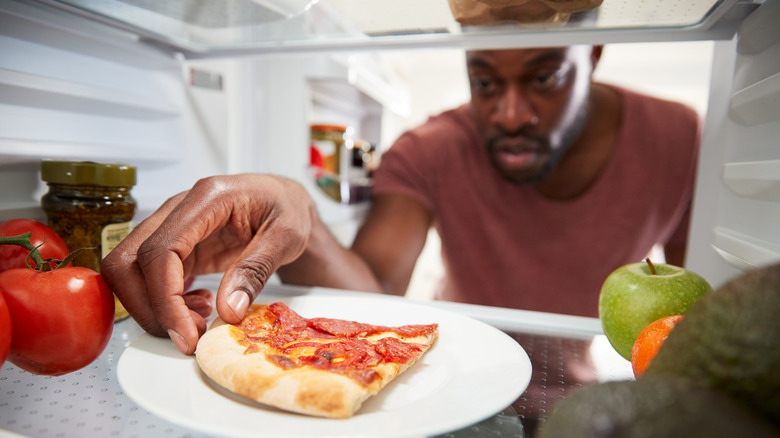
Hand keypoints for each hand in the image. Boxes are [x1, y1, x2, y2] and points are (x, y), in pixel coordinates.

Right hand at [101, 174, 314, 353]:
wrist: (284, 199)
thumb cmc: (286, 207)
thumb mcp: (287, 236)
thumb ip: (257, 269)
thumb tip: (227, 310)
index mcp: (207, 198)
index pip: (160, 250)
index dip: (165, 298)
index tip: (186, 333)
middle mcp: (179, 209)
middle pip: (127, 262)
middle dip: (150, 308)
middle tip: (189, 335)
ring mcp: (171, 228)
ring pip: (130, 273)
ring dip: (156, 308)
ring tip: (201, 320)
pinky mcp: (175, 248)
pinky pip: (149, 279)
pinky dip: (166, 304)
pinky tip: (200, 307)